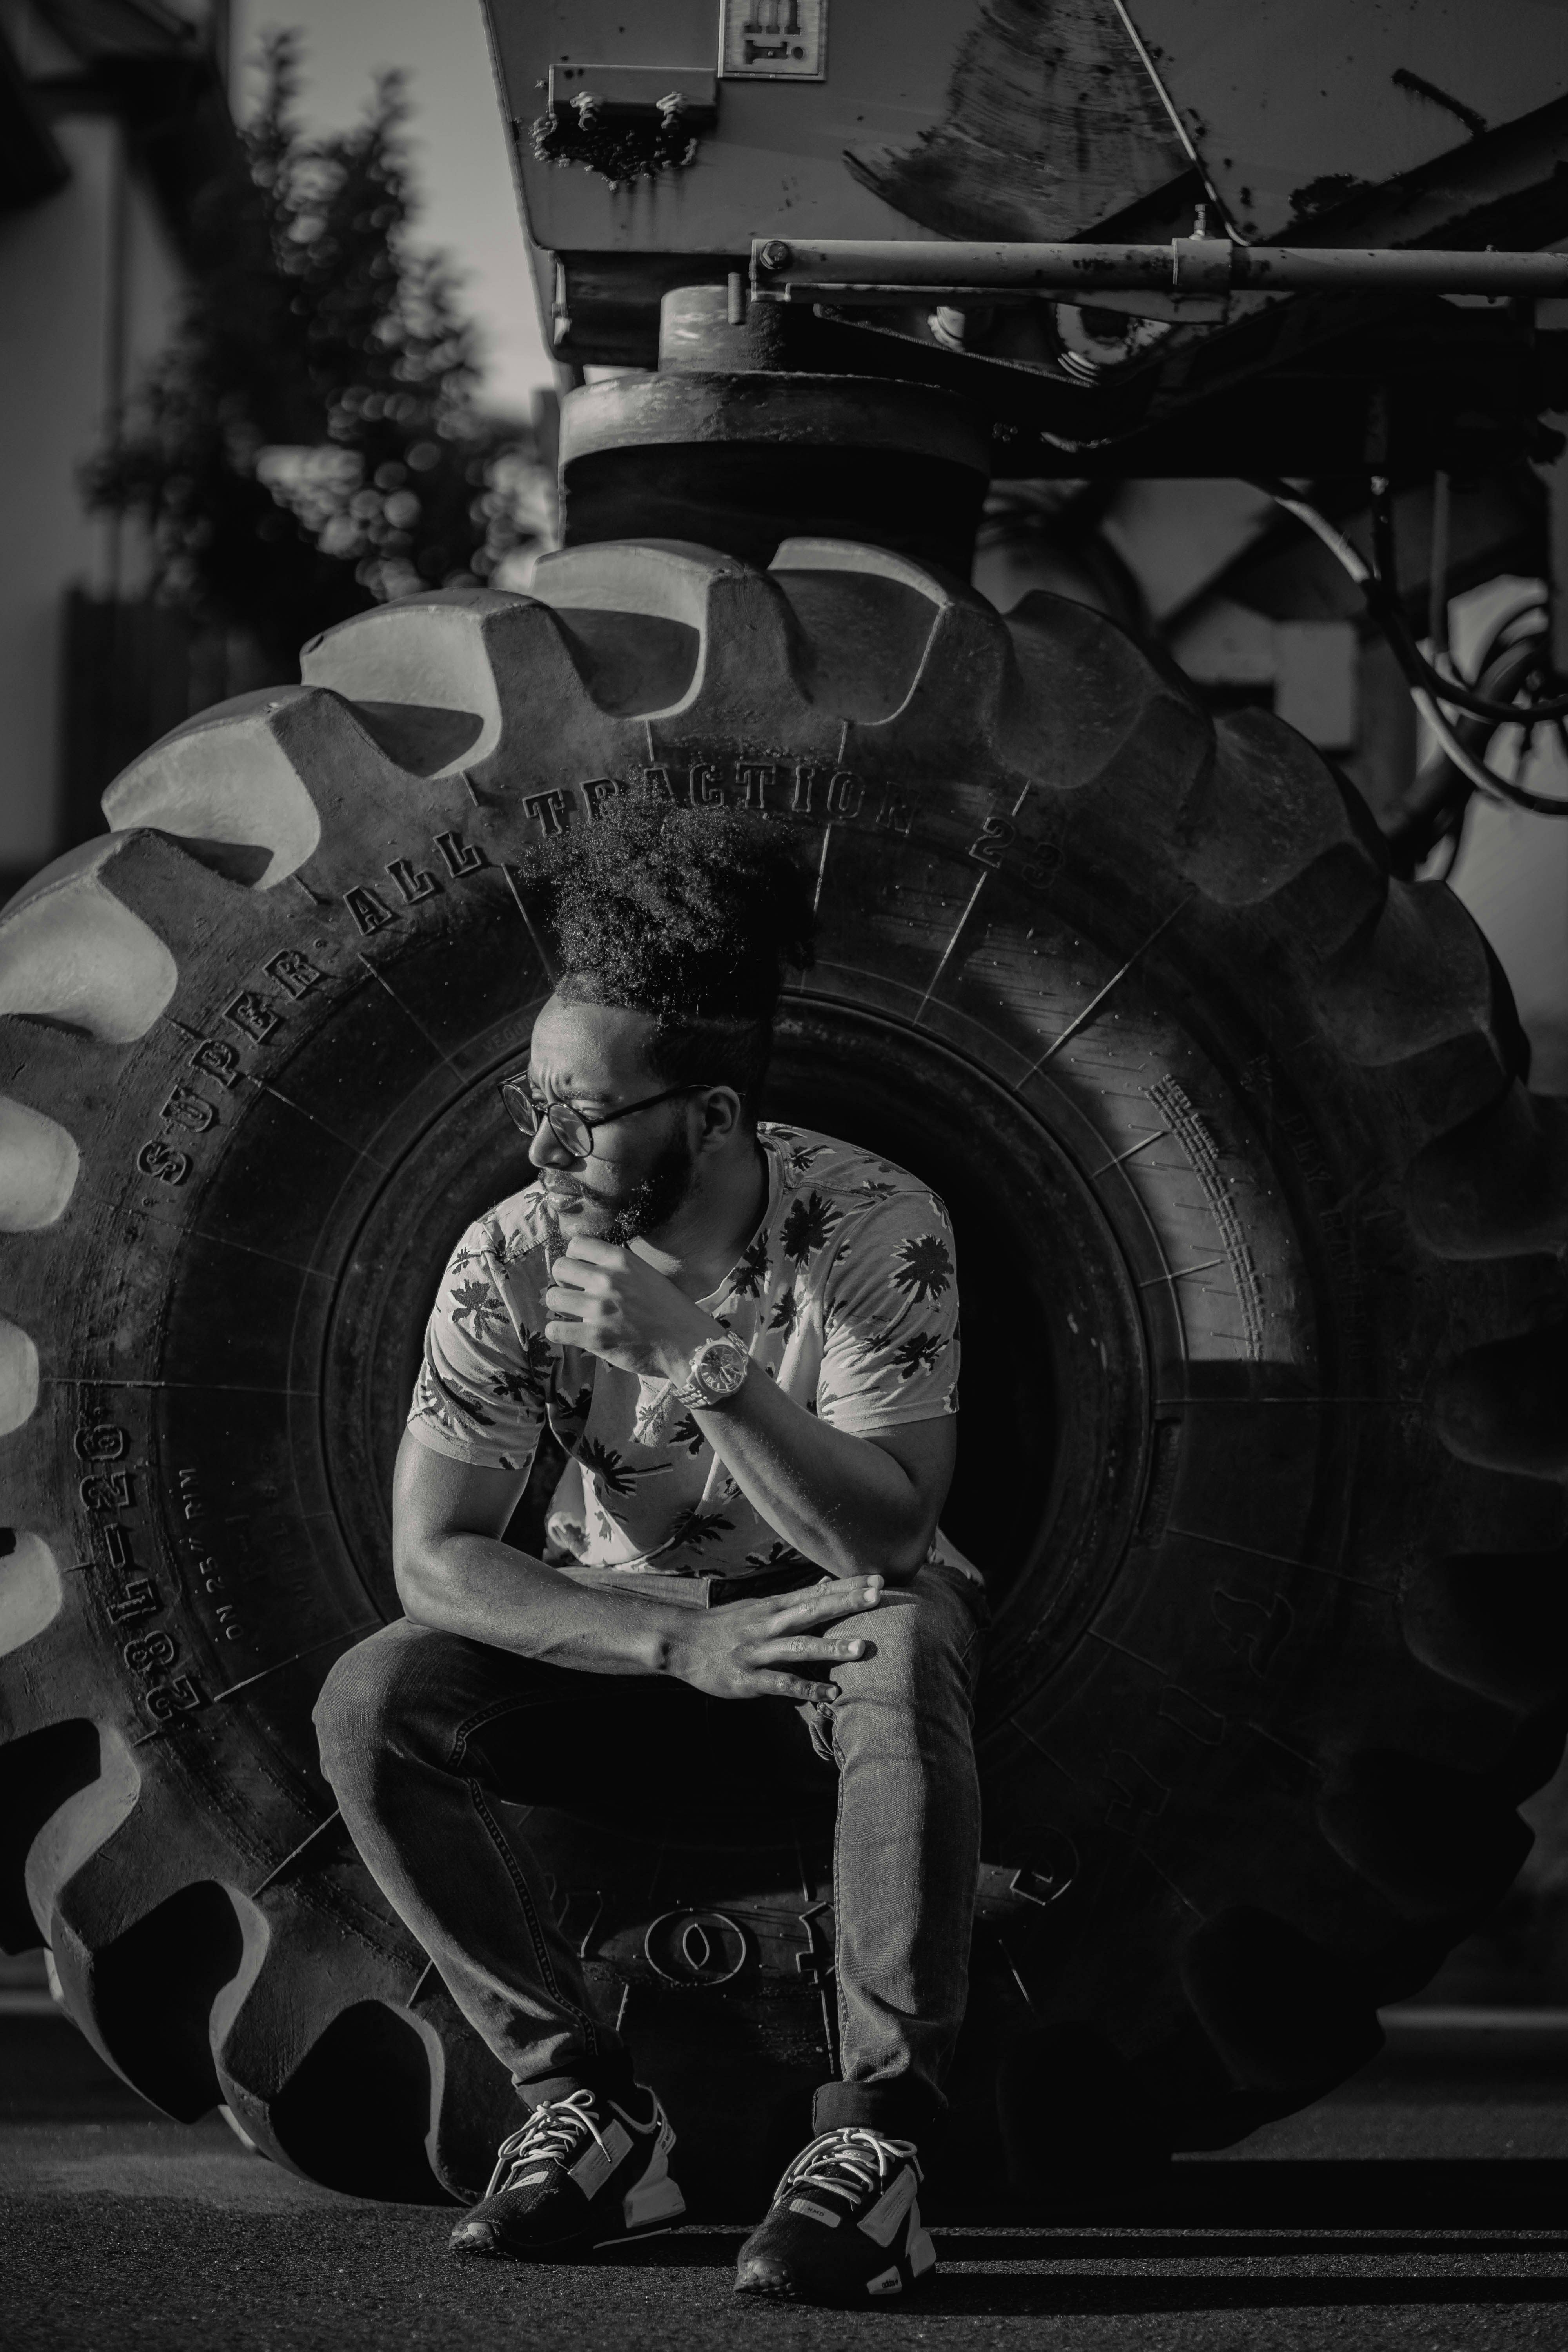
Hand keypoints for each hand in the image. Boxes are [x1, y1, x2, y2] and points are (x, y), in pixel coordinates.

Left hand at [543, 1235, 714, 1379]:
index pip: (576, 1244)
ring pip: (553, 1298)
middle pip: (559, 1268)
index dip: (575, 1258)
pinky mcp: (595, 1337)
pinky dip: (557, 1332)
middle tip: (575, 1294)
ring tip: (573, 1314)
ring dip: (560, 1307)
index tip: (581, 1271)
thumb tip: (586, 1265)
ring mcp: (599, 1308)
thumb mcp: (646, 1274)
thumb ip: (618, 1267)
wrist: (688, 1344)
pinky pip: (554, 1329)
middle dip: (564, 1281)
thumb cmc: (669, 1310)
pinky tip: (570, 1333)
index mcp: (621, 1260)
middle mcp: (607, 1280)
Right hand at [667, 1578, 882, 1701]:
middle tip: (878, 1597)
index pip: (817, 1592)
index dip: (848, 1586)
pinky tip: (831, 1694)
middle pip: (813, 1610)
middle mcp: (768, 1624)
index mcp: (773, 1606)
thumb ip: (795, 1601)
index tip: (879, 1580)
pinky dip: (807, 1688)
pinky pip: (781, 1683)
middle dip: (846, 1603)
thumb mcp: (760, 1607)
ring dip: (830, 1646)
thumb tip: (827, 1585)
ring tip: (860, 1647)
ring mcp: (757, 1651)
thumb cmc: (726, 1625)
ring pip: (798, 1646)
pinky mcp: (747, 1679)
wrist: (681, 1642)